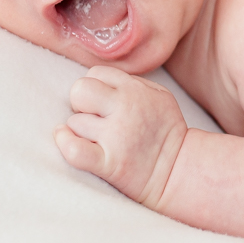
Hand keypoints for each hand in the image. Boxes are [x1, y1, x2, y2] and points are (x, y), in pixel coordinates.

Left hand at [54, 66, 188, 206]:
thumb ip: (130, 82)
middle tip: (92, 117)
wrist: (178, 168)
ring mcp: (116, 137)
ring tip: (97, 138)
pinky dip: (65, 144)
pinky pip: (74, 150)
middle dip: (80, 103)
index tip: (101, 102)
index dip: (94, 87)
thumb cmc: (165, 130)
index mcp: (135, 90)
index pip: (95, 74)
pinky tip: (66, 140)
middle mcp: (126, 109)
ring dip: (80, 130)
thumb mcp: (159, 94)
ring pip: (74, 122)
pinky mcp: (109, 163)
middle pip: (80, 90)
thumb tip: (98, 81)